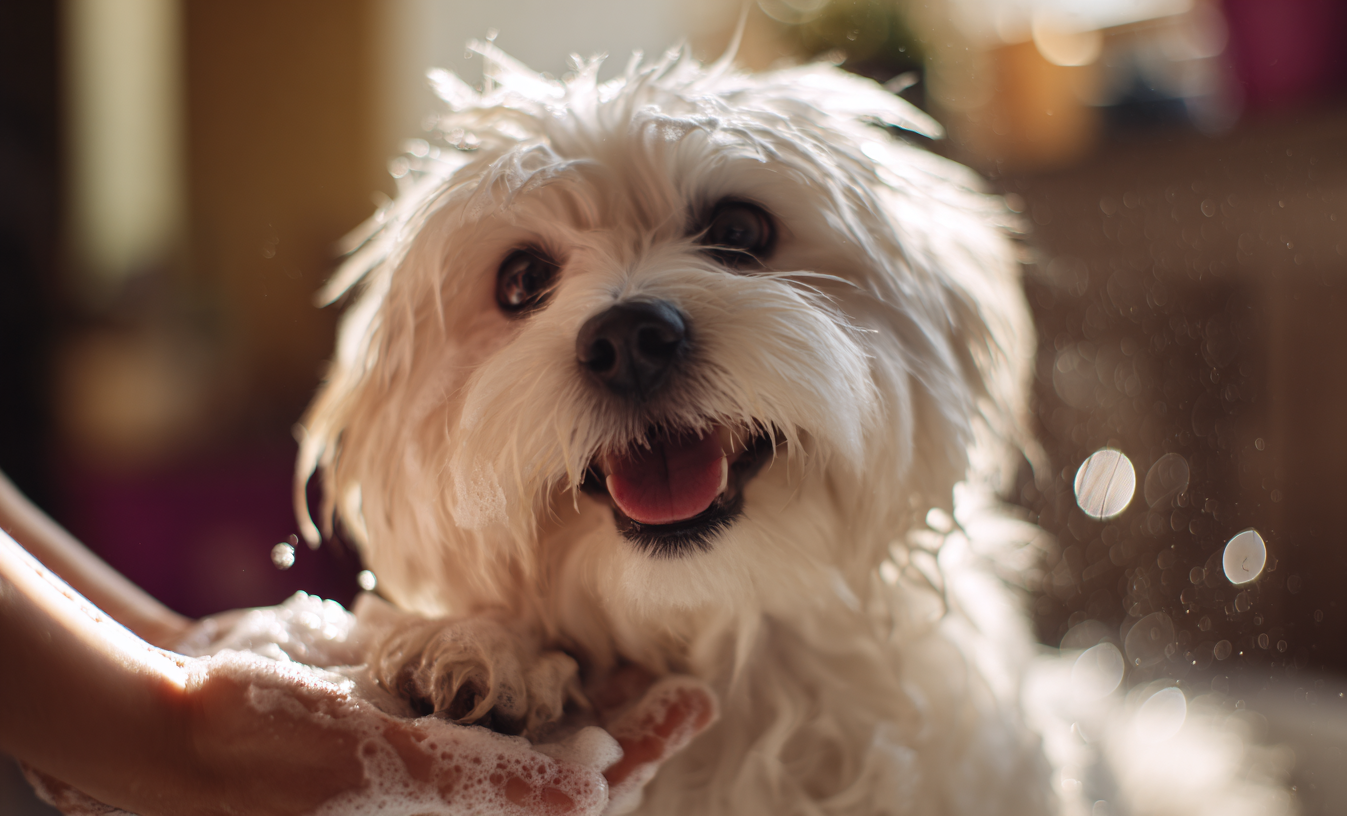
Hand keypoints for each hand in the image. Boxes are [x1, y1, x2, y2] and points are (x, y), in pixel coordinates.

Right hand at [28, 653, 715, 815]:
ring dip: (591, 701)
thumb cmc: (269, 751)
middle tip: (690, 688)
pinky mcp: (408, 712)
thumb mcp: (384, 767)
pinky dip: (530, 672)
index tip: (689, 702)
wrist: (170, 712)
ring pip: (536, 731)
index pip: (574, 801)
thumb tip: (594, 794)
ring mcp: (433, 752)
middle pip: (568, 769)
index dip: (638, 754)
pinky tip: (567, 649)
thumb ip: (488, 781)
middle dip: (631, 730)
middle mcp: (455, 796)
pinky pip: (487, 695)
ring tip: (647, 668)